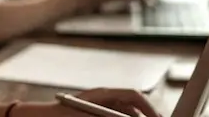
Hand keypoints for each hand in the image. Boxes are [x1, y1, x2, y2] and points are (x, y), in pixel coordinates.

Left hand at [10, 88, 160, 116]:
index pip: (133, 96)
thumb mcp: (87, 116)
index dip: (148, 108)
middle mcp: (104, 99)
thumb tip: (129, 116)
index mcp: (103, 94)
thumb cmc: (61, 115)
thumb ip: (109, 116)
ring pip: (126, 113)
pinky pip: (115, 114)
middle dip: (145, 116)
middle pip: (133, 106)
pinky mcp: (97, 113)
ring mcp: (101, 107)